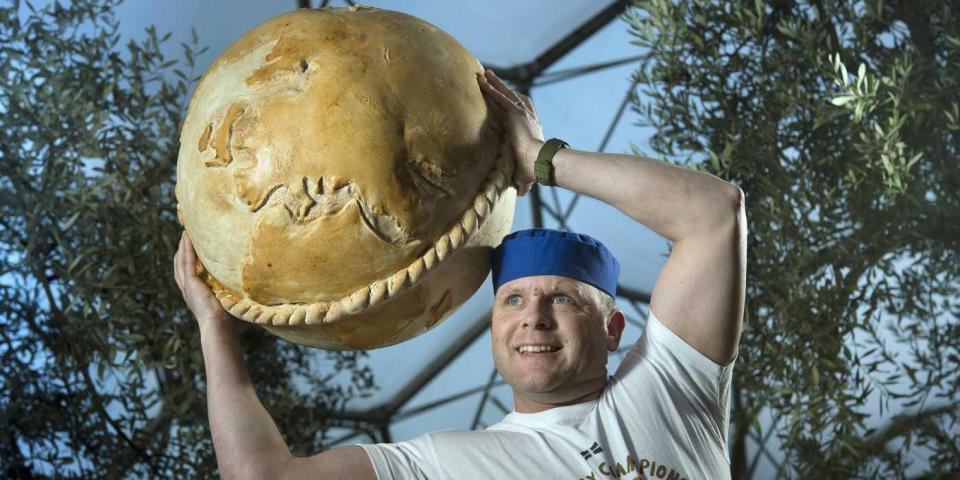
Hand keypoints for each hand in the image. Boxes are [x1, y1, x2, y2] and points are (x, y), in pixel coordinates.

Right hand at [173, 231, 238, 333]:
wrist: (221, 328)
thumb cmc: (230, 324)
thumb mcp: (234, 306)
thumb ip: (242, 299)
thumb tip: (260, 299)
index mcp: (197, 295)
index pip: (190, 274)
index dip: (189, 262)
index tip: (194, 249)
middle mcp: (189, 290)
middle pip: (181, 265)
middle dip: (183, 250)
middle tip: (187, 236)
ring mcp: (188, 286)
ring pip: (181, 261)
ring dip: (183, 246)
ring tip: (186, 233)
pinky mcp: (190, 283)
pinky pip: (186, 262)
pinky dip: (185, 249)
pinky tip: (187, 238)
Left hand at [477, 69, 543, 195]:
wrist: (539, 162)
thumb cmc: (535, 170)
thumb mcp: (526, 173)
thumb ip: (523, 181)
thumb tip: (522, 193)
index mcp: (531, 128)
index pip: (520, 112)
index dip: (512, 104)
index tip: (506, 98)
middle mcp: (528, 117)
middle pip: (513, 98)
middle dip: (502, 88)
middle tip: (491, 78)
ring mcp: (522, 113)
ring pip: (506, 94)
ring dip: (495, 83)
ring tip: (484, 74)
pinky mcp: (516, 113)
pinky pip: (501, 98)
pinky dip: (492, 89)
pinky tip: (483, 82)